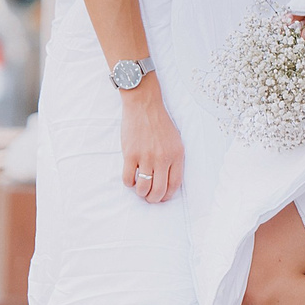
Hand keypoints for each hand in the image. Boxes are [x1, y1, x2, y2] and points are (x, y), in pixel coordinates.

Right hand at [119, 80, 183, 202]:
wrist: (144, 105)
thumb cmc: (160, 123)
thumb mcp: (175, 141)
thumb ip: (174, 159)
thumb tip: (168, 182)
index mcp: (177, 155)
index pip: (175, 184)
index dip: (167, 195)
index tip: (162, 197)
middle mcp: (163, 158)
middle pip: (159, 190)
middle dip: (153, 199)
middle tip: (149, 197)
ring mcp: (146, 156)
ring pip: (143, 188)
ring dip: (140, 193)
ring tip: (139, 189)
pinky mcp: (130, 154)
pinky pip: (128, 178)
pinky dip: (129, 182)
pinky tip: (131, 177)